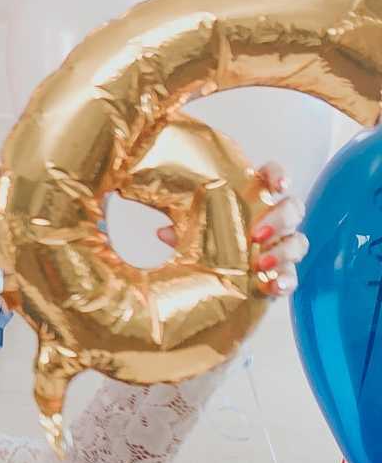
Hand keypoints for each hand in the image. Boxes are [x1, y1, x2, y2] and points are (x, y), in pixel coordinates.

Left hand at [155, 161, 306, 296]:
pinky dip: (286, 281)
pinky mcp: (283, 274)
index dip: (279, 177)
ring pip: (298, 242)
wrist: (220, 285)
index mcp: (254, 202)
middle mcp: (274, 222)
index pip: (273, 178)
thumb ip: (185, 232)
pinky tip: (275, 286)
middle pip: (293, 209)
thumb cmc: (212, 248)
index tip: (279, 184)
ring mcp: (281, 247)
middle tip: (256, 234)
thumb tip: (163, 231)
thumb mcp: (194, 237)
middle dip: (279, 219)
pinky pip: (293, 276)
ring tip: (260, 264)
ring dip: (283, 251)